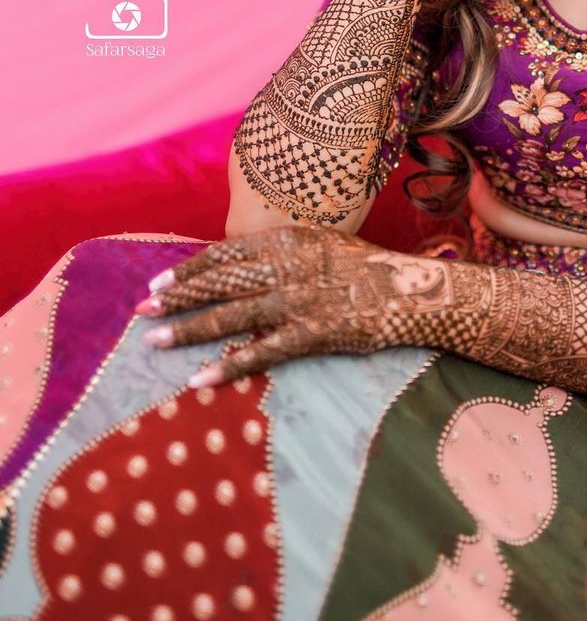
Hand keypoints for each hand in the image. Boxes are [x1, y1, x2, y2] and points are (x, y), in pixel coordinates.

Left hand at [133, 225, 418, 385]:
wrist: (411, 290)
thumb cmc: (365, 268)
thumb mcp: (323, 243)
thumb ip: (283, 251)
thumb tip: (239, 263)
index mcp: (289, 240)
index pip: (226, 252)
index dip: (190, 268)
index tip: (160, 280)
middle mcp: (287, 267)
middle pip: (220, 282)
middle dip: (177, 297)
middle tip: (141, 310)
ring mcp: (298, 301)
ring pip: (231, 316)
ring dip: (189, 330)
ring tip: (155, 341)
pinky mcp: (311, 333)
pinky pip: (261, 353)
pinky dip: (228, 366)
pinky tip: (199, 379)